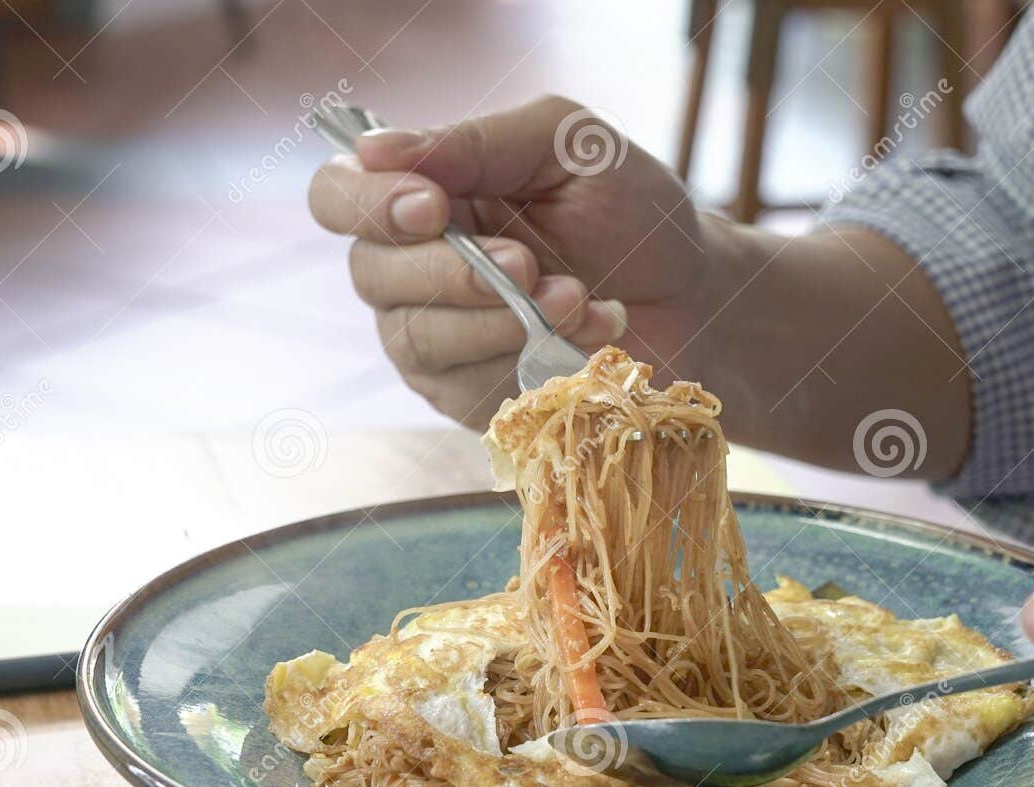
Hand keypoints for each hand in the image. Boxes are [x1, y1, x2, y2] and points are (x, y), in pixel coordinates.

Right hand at [308, 95, 710, 425]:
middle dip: (453, 272)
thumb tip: (378, 148)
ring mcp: (438, 341)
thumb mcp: (569, 148)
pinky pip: (468, 389)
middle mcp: (412, 269)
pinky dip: (531, 363)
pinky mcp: (474, 398)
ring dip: (502, 321)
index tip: (435, 206)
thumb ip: (481, 142)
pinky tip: (588, 337)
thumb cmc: (632, 213)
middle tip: (530, 264)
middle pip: (370, 275)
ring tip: (579, 298)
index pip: (338, 196)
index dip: (367, 204)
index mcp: (423, 194)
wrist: (696, 299)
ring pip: (417, 341)